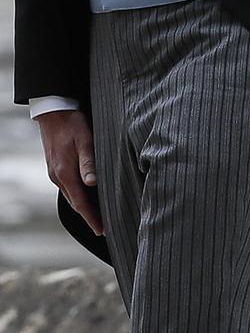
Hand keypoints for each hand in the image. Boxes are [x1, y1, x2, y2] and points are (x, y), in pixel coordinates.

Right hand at [36, 110, 103, 235]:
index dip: (91, 218)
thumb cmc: (72, 123)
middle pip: (76, 203)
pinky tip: (87, 194)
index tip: (101, 231)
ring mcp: (55, 173)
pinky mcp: (56, 167)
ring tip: (97, 215)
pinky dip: (78, 195)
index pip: (81, 203)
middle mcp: (58, 176)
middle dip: (89, 216)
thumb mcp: (84, 139)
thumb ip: (88, 162)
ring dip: (83, 207)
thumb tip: (92, 184)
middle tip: (103, 228)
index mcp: (65, 173)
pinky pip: (68, 187)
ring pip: (72, 196)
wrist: (53, 111)